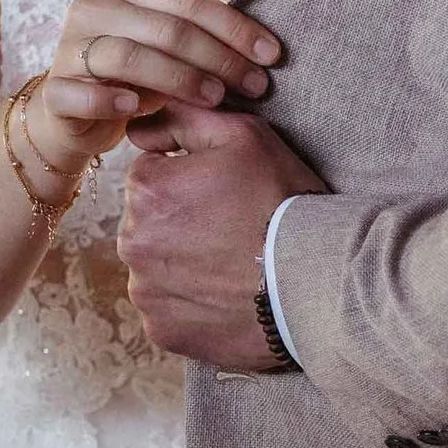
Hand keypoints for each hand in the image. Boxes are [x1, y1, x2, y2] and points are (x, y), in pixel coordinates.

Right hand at [26, 0, 282, 179]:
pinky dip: (111, 100)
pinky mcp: (54, 90)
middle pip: (165, 28)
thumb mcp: (167, 44)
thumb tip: (265, 44)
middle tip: (254, 84)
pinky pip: (82, 93)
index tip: (272, 53)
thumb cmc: (135, 74)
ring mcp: (68, 47)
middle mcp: (91, 6)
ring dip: (180, 79)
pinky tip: (139, 108)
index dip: (233, 26)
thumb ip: (201, 32)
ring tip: (215, 98)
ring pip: (130, 57)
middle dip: (218, 57)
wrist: (75, 116)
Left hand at [120, 98, 326, 369]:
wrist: (314, 280)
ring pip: (157, 268)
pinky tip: (227, 297)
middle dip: (182, 224)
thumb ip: (185, 117)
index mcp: (146, 189)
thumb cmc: (282, 202)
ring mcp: (146, 292)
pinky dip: (192, 305)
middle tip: (233, 231)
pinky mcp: (162, 330)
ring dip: (184, 265)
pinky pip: (168, 310)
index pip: (152, 175)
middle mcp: (133, 241)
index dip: (190, 180)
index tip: (225, 195)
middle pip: (150, 223)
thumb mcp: (244, 136)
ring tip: (233, 266)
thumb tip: (142, 125)